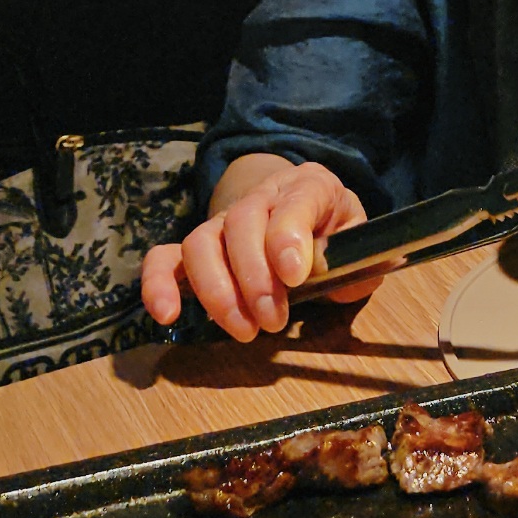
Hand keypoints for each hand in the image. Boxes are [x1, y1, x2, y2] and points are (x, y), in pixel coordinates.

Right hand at [140, 160, 371, 342]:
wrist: (305, 211)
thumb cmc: (334, 230)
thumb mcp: (358, 239)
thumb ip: (356, 260)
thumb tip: (343, 282)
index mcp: (309, 186)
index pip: (295, 201)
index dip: (288, 237)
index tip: (294, 276)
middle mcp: (262, 196)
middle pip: (242, 222)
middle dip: (255, 277)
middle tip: (273, 321)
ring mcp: (224, 220)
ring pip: (202, 241)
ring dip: (217, 291)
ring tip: (243, 330)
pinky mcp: (197, 247)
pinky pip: (165, 257)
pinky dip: (159, 283)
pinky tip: (167, 315)